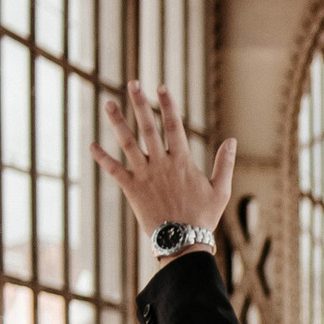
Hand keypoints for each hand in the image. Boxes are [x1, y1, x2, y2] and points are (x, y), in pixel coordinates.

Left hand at [92, 79, 236, 241]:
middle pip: (148, 126)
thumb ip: (224, 164)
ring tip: (108, 103)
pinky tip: (92, 145)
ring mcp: (144, 174)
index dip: (167, 104)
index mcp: (181, 161)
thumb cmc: (203, 217)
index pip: (174, 125)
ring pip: (127, 142)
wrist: (181, 241)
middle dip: (140, 103)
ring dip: (117, 122)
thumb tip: (232, 140)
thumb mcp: (221, 190)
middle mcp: (160, 163)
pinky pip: (113, 170)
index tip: (161, 87)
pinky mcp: (131, 188)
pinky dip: (102, 158)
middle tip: (132, 83)